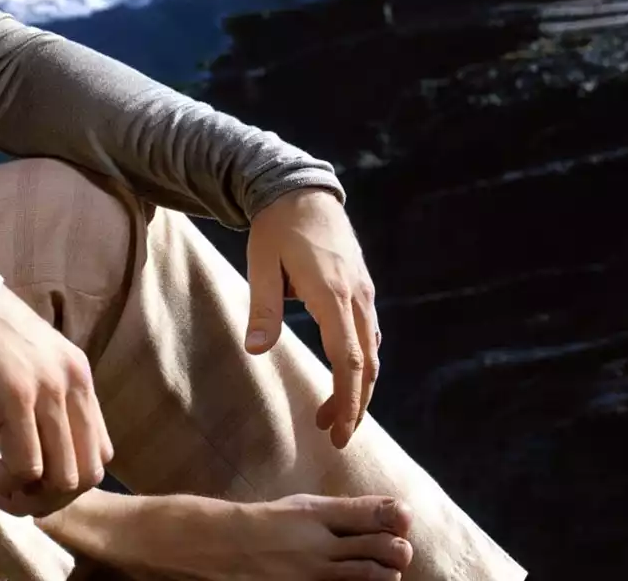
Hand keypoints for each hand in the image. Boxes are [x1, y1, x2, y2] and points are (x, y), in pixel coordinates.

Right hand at [0, 285, 111, 517]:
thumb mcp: (29, 362)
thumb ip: (44, 398)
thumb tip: (39, 449)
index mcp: (79, 376)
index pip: (99, 453)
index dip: (66, 479)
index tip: (28, 476)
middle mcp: (72, 384)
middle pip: (86, 475)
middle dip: (47, 497)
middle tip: (8, 488)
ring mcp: (46, 391)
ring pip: (59, 478)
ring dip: (24, 494)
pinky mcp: (14, 398)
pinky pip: (24, 466)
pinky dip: (4, 482)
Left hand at [243, 188, 380, 448]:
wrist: (302, 190)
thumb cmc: (276, 227)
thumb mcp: (260, 263)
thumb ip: (261, 308)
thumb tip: (256, 351)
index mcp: (332, 294)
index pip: (348, 360)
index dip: (346, 400)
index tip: (338, 431)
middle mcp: (357, 297)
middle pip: (367, 365)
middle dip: (354, 405)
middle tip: (335, 436)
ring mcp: (364, 293)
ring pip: (371, 352)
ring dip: (356, 386)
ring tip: (328, 414)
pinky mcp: (362, 288)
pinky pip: (369, 334)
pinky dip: (360, 362)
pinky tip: (342, 373)